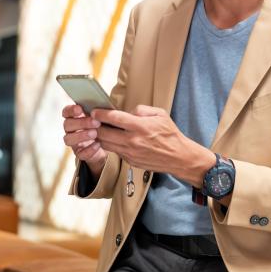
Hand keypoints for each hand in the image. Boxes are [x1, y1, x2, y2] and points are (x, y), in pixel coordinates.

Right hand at [62, 104, 106, 179]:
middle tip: (95, 122)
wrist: (107, 144)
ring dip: (81, 136)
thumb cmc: (102, 125)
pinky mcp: (80, 153)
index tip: (79, 109)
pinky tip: (98, 144)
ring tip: (95, 134)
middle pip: (67, 124)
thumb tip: (102, 107)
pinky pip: (80, 153)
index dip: (71, 110)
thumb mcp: (100, 116)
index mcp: (74, 117)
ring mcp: (73, 142)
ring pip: (68, 139)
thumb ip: (98, 111)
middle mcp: (70, 129)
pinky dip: (89, 149)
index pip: (66, 112)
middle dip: (81, 123)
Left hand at [92, 105, 214, 185]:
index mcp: (140, 127)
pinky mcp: (130, 161)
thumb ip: (141, 109)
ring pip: (106, 144)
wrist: (178, 157)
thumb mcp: (160, 114)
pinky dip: (111, 145)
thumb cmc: (170, 134)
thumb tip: (127, 111)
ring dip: (100, 137)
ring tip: (98, 129)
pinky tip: (111, 139)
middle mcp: (133, 141)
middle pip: (104, 133)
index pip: (114, 118)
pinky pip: (115, 151)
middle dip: (95, 126)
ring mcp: (130, 153)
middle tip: (92, 120)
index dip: (101, 114)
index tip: (94, 111)